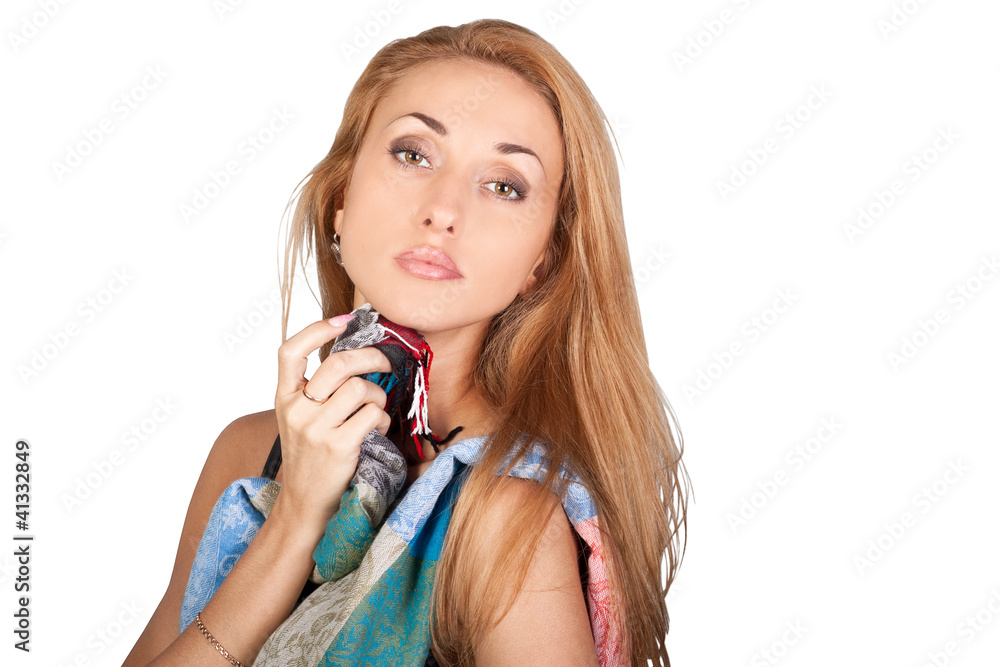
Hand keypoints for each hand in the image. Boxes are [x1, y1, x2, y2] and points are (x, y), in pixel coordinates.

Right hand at [272, 315, 393, 530]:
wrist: (303, 504)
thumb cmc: (310, 456)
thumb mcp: (300, 419)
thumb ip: (317, 391)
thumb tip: (356, 356)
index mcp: (284, 398)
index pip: (289, 351)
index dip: (317, 330)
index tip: (343, 320)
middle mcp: (296, 410)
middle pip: (338, 364)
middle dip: (372, 358)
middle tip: (386, 363)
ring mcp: (315, 428)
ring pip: (360, 389)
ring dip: (378, 397)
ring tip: (375, 410)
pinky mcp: (338, 446)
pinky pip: (371, 415)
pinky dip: (381, 419)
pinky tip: (376, 429)